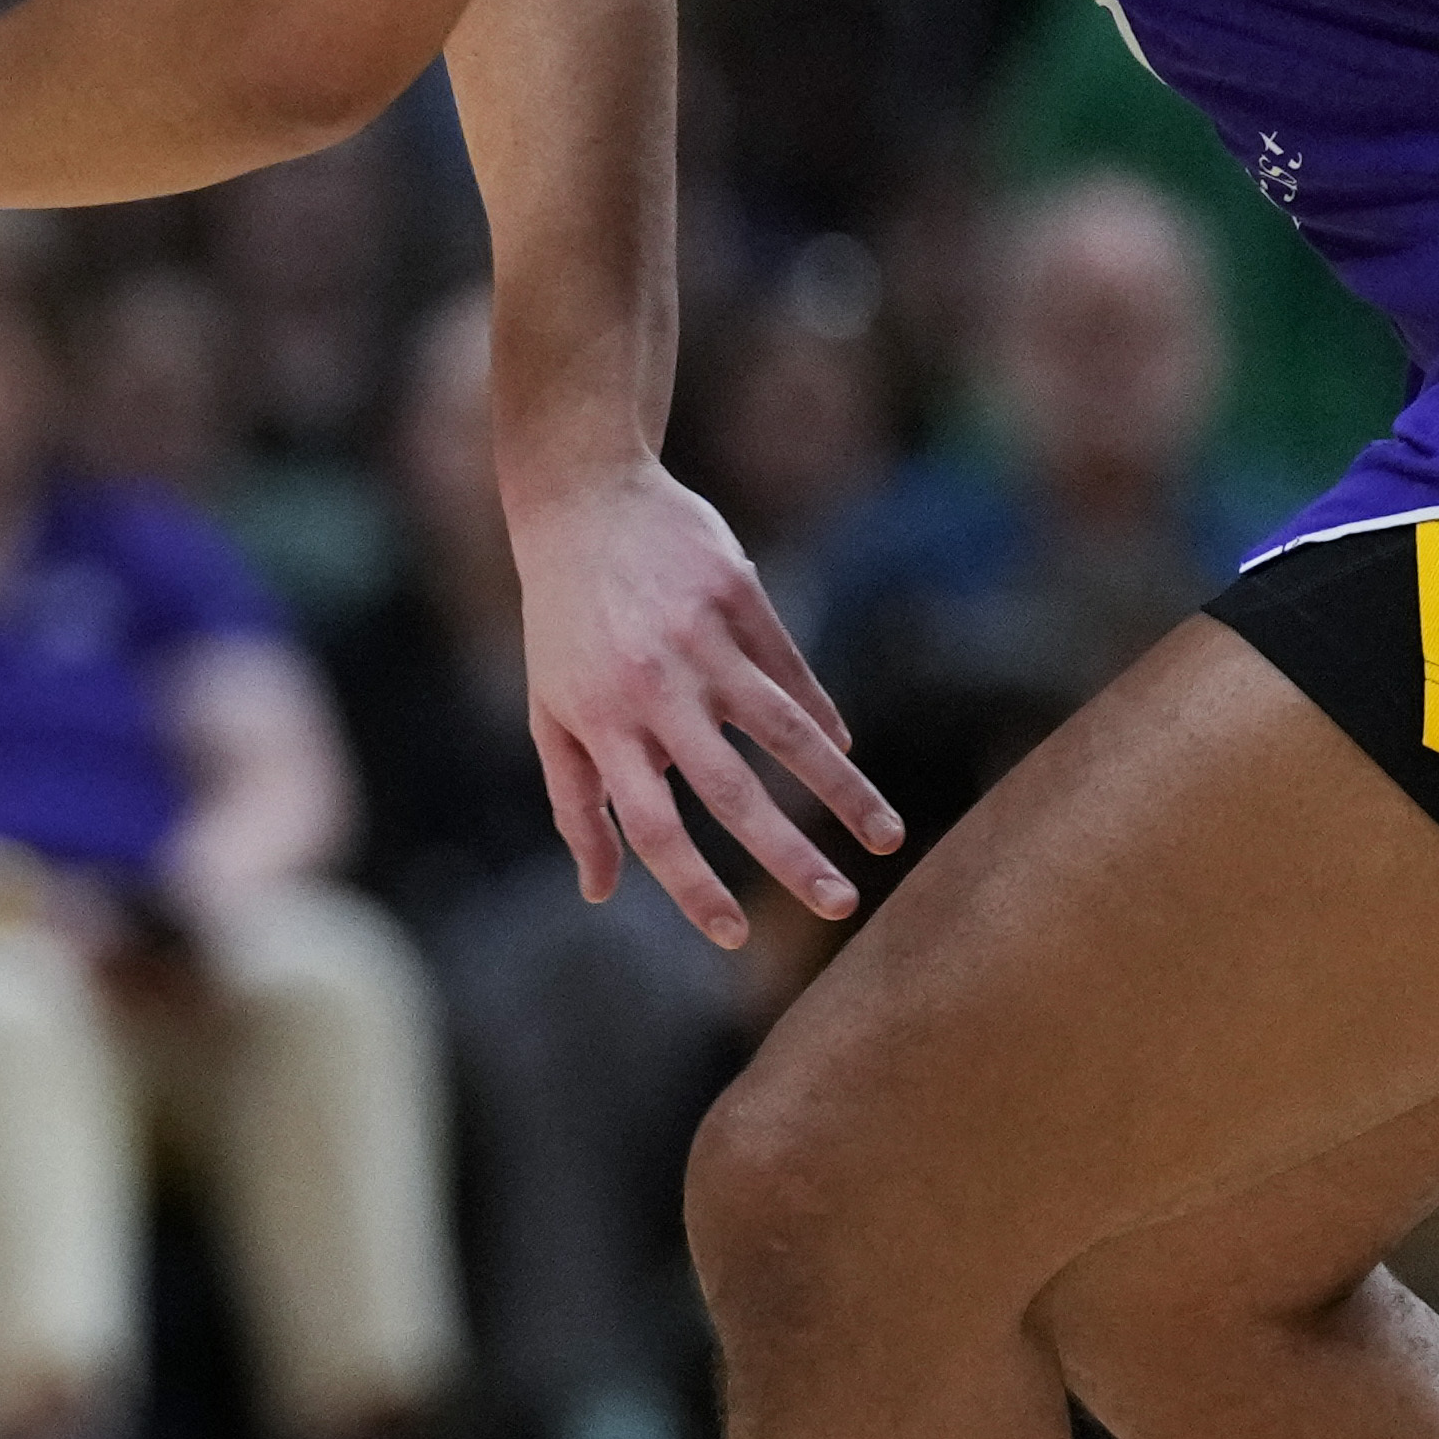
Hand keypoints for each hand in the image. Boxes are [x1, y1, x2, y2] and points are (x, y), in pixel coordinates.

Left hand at [503, 452, 896, 946]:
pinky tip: (847, 756)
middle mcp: (656, 687)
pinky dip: (823, 718)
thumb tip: (599, 893)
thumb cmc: (563, 626)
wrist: (584, 501)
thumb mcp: (550, 713)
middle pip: (730, 790)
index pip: (653, 825)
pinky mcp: (741, 596)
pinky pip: (793, 672)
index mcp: (603, 724)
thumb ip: (577, 804)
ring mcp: (703, 639)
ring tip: (888, 840)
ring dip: (842, 791)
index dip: (692, 886)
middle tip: (841, 907)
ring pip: (786, 730)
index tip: (735, 937)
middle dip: (790, 855)